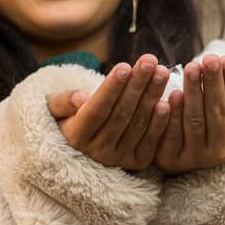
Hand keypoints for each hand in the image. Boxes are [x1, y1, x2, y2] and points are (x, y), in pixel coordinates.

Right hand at [46, 55, 171, 171]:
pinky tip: (168, 101)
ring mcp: (118, 159)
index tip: (124, 66)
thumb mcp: (55, 108)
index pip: (96, 110)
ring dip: (152, 96)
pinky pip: (151, 141)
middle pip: (121, 114)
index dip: (111, 89)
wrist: (82, 146)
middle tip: (150, 61)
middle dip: (137, 86)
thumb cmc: (68, 117)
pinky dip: (161, 122)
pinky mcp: (136, 162)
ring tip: (161, 72)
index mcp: (76, 137)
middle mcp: (96, 152)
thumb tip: (81, 98)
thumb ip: (63, 101)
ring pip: (137, 124)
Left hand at [154, 53, 224, 175]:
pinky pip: (172, 135)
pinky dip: (174, 113)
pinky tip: (172, 93)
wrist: (183, 155)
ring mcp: (195, 159)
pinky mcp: (172, 161)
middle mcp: (221, 153)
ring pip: (195, 121)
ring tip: (191, 68)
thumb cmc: (217, 126)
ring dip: (193, 93)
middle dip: (213, 83)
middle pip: (217, 112)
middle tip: (208, 59)